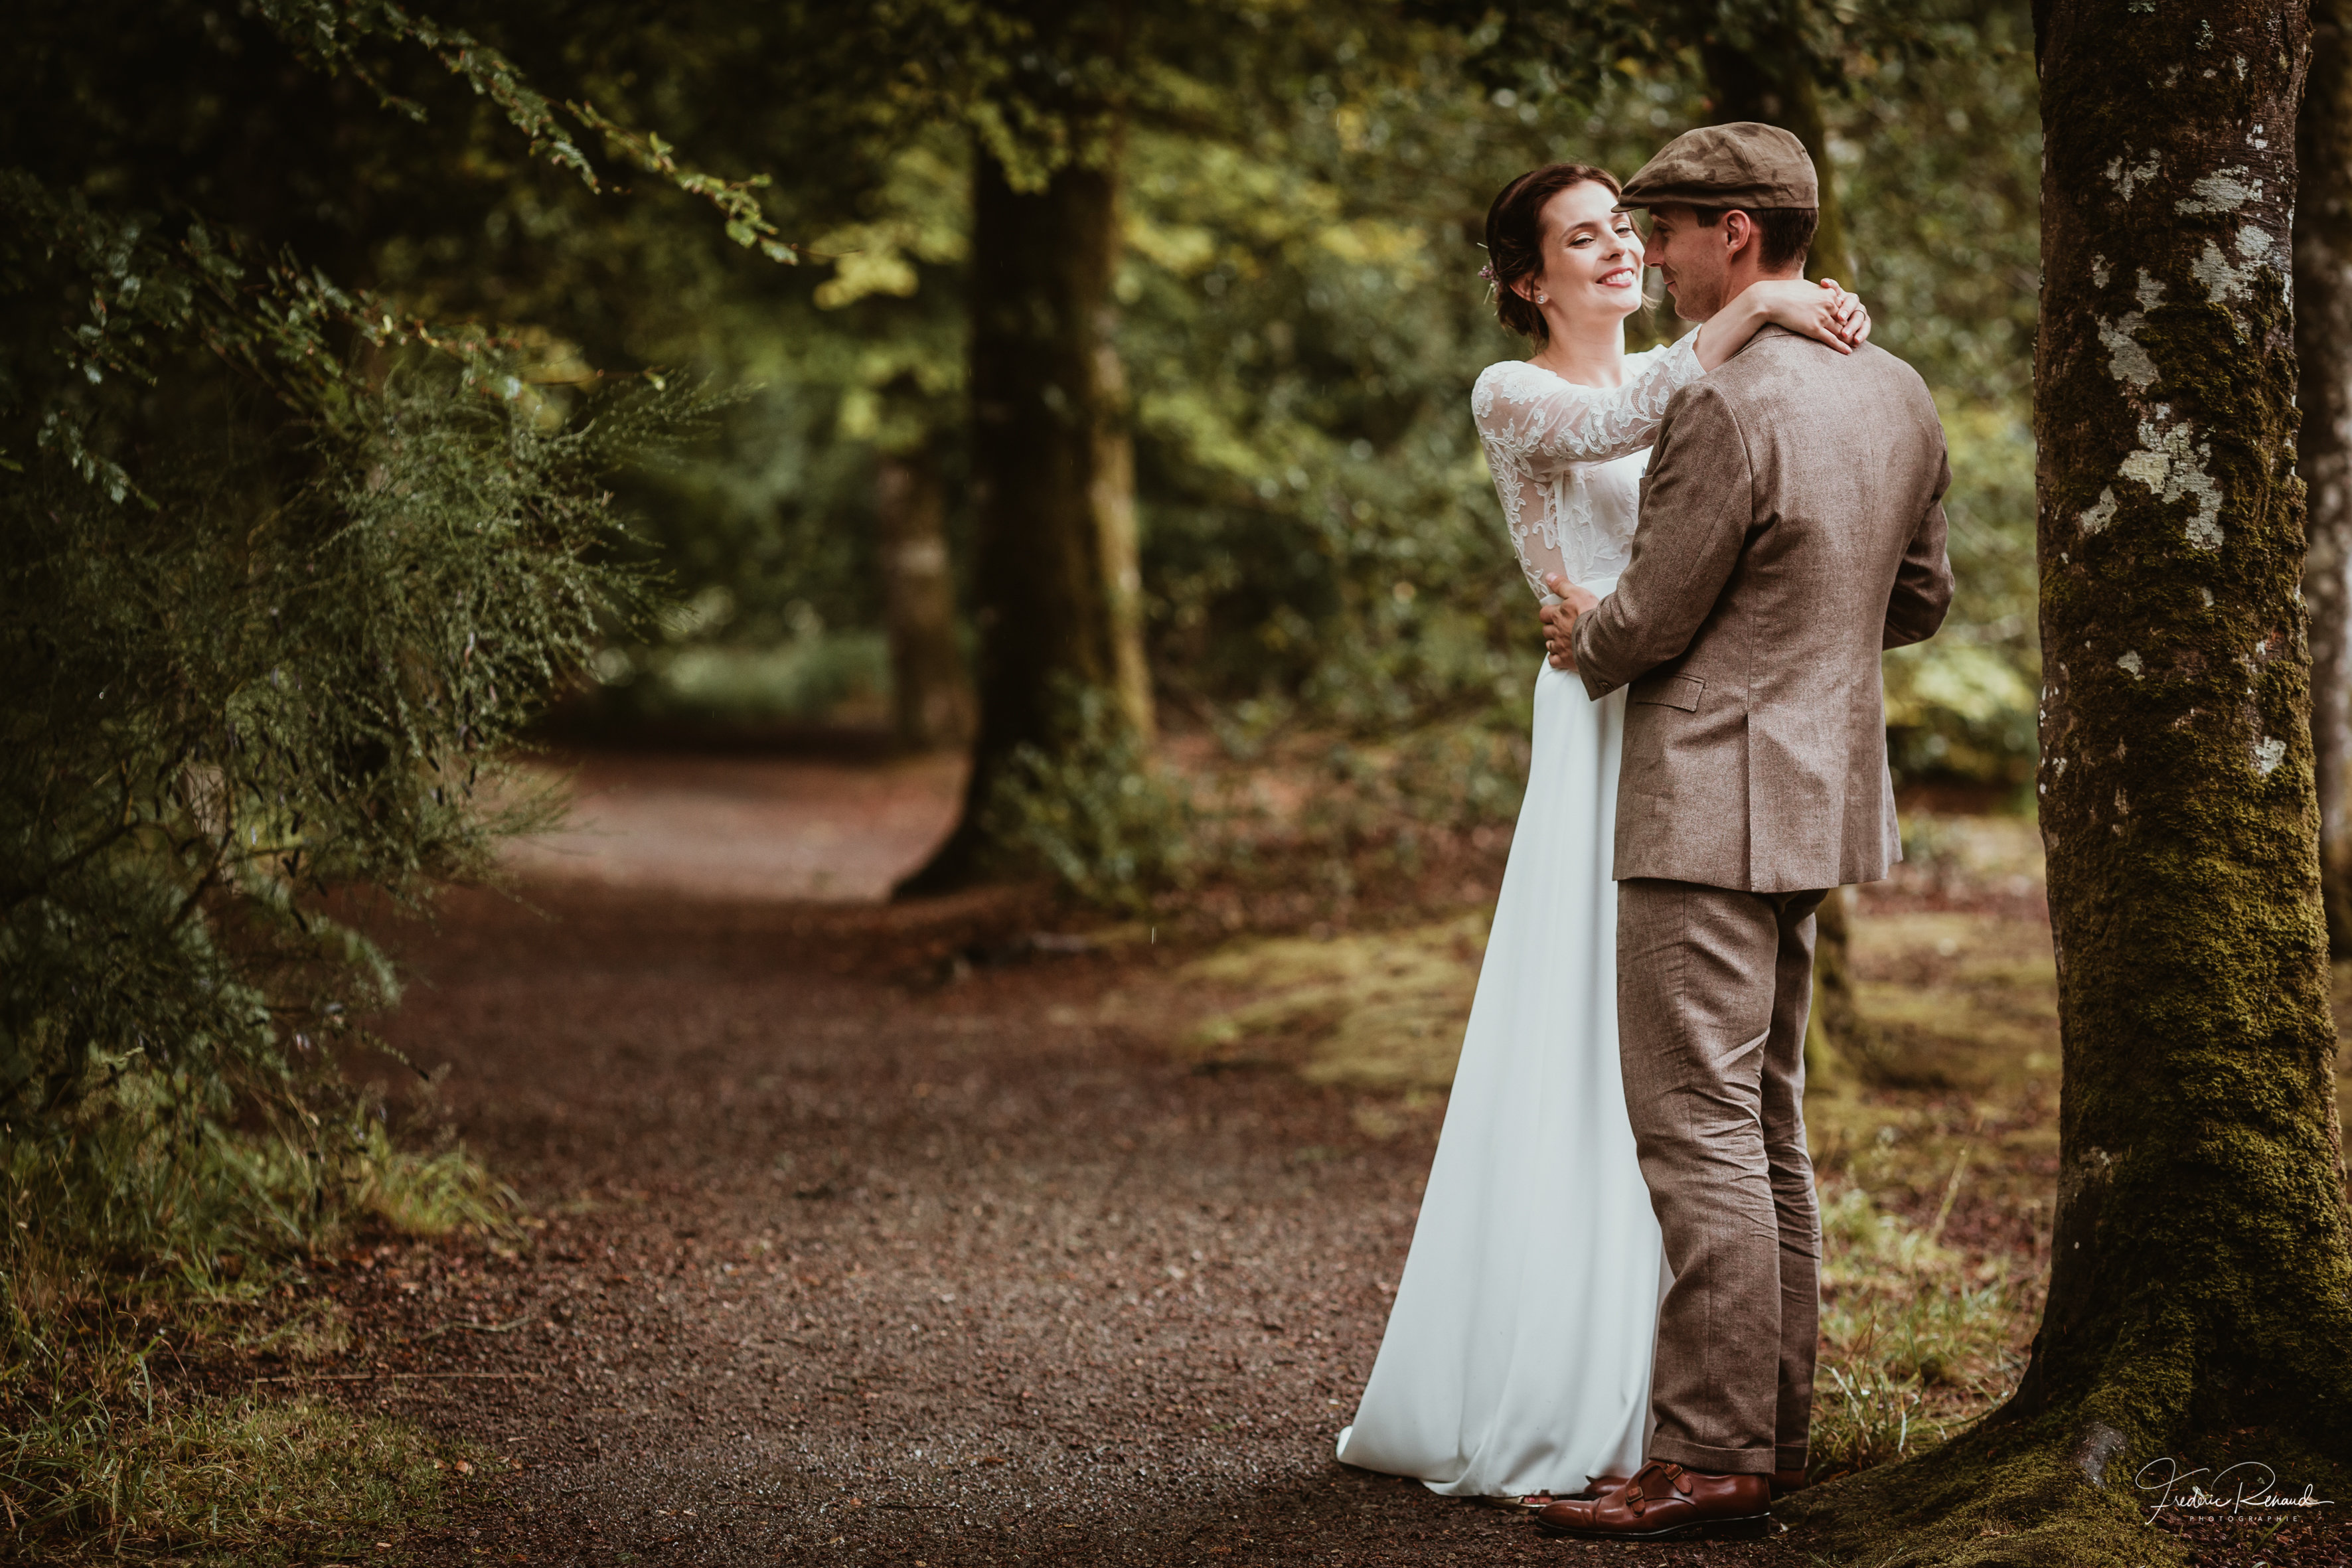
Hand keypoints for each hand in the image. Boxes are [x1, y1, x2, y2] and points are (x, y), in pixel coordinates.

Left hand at [1541, 573, 1600, 669]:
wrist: (1604, 637)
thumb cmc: (1592, 613)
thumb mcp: (1579, 594)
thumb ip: (1563, 586)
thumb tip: (1548, 577)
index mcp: (1557, 615)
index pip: (1544, 614)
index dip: (1549, 613)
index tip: (1556, 613)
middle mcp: (1555, 631)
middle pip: (1546, 630)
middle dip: (1552, 628)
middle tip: (1563, 627)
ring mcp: (1559, 647)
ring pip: (1549, 645)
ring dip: (1554, 642)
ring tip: (1565, 640)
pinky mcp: (1565, 660)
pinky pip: (1553, 661)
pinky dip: (1556, 658)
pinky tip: (1563, 655)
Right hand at [1743, 277, 1869, 354]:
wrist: (1771, 299)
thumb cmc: (1785, 291)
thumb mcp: (1807, 287)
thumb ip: (1818, 292)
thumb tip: (1822, 292)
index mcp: (1829, 293)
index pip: (1844, 306)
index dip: (1849, 316)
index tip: (1853, 322)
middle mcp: (1829, 304)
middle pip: (1846, 319)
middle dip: (1853, 329)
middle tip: (1860, 336)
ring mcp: (1822, 317)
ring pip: (1841, 330)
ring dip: (1850, 339)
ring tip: (1856, 346)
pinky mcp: (1814, 328)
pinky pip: (1831, 340)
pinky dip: (1841, 346)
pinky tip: (1848, 351)